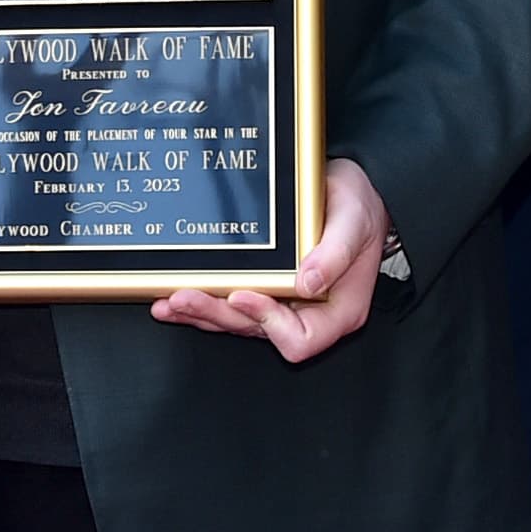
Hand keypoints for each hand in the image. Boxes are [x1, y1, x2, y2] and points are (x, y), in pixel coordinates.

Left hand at [150, 158, 387, 362]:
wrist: (351, 193)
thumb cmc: (360, 208)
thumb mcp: (354, 222)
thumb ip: (334, 254)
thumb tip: (307, 283)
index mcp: (338, 311)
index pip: (301, 338)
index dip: (268, 323)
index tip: (243, 294)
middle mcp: (308, 314)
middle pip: (258, 332)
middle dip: (218, 315)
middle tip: (184, 297)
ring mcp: (284, 305)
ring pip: (238, 322)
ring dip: (203, 313)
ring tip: (170, 302)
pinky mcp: (266, 290)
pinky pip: (232, 304)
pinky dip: (205, 300)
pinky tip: (174, 296)